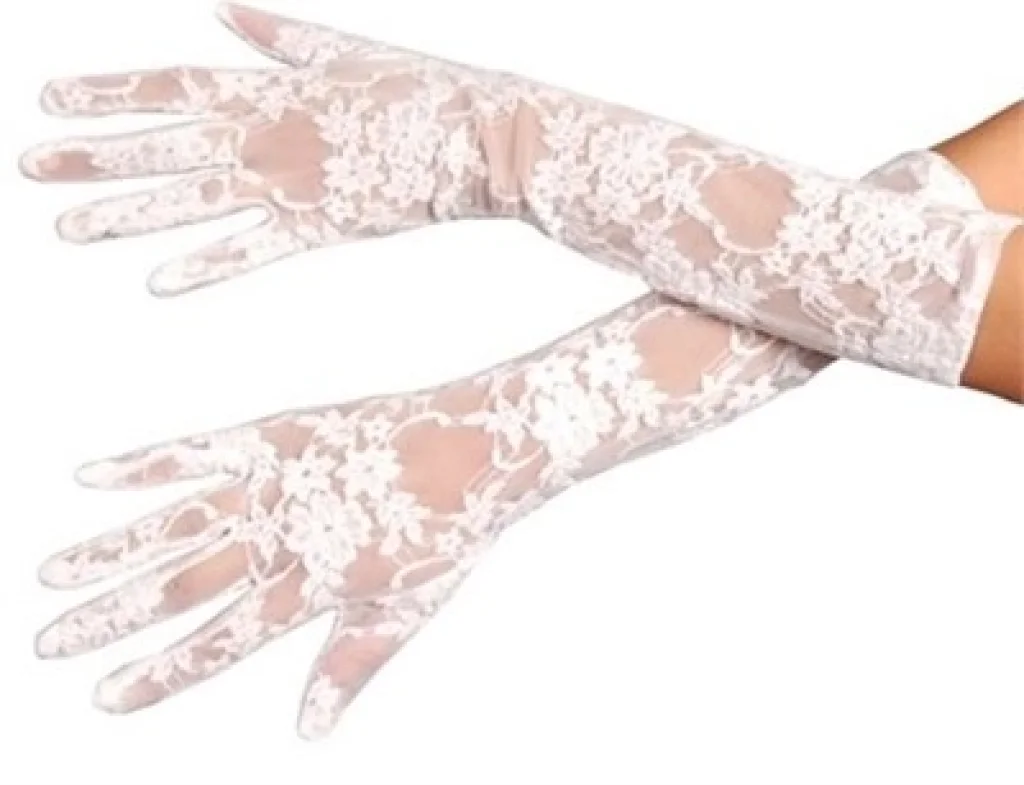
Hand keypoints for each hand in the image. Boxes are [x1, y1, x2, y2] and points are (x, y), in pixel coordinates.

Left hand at [19, 4, 504, 294]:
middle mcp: (266, 134)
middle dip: (93, 156)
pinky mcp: (322, 226)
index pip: (173, 87)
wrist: (477, 137)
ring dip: (128, 214)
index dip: (110, 93)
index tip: (51, 99)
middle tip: (32, 166)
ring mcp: (291, 182)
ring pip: (193, 200)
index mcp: (270, 88)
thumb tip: (224, 10)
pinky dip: (208, 266)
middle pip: (164, 145)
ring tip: (69, 228)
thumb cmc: (420, 91)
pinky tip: (160, 283)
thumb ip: (279, 36)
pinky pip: (254, 250)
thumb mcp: (345, 50)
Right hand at [37, 387, 520, 739]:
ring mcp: (276, 485)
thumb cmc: (452, 530)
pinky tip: (93, 475)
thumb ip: (351, 661)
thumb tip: (307, 731)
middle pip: (181, 586)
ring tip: (50, 574)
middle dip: (112, 619)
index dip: (160, 674)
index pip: (220, 643)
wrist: (481, 446)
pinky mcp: (278, 435)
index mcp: (313, 588)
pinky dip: (145, 464)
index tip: (106, 696)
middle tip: (50, 642)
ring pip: (174, 525)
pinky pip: (198, 450)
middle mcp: (283, 539)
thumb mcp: (408, 607)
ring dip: (108, 553)